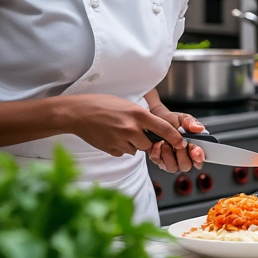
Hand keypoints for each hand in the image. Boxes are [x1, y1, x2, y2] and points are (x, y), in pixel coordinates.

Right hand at [60, 94, 189, 163]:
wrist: (77, 113)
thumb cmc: (101, 105)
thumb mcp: (127, 105)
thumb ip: (141, 117)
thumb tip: (154, 128)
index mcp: (138, 114)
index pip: (164, 128)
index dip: (175, 137)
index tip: (180, 142)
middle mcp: (131, 129)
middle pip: (150, 144)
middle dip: (147, 141)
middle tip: (136, 133)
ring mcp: (120, 140)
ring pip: (136, 150)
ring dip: (133, 144)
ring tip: (119, 132)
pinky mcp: (111, 149)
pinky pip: (123, 152)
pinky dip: (121, 147)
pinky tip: (111, 137)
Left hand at [146, 105, 206, 172]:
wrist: (154, 119)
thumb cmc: (171, 121)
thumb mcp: (183, 118)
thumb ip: (191, 123)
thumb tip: (199, 128)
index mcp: (194, 147)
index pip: (200, 159)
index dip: (199, 157)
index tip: (195, 149)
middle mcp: (184, 156)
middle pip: (186, 166)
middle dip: (181, 154)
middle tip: (178, 142)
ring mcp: (171, 160)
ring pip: (172, 168)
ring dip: (168, 155)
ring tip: (165, 142)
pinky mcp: (159, 161)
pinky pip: (159, 163)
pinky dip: (157, 154)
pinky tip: (157, 144)